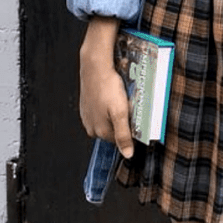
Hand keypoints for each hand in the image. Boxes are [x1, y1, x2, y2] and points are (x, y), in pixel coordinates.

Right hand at [79, 16, 133, 158]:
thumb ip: (124, 135)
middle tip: (129, 105)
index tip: (136, 116)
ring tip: (121, 98)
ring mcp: (87, 116)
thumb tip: (128, 155)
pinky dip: (107, 105)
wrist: (95, 67)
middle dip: (123, 119)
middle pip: (114, 130)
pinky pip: (101, 110)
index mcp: (100, 132)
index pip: (121, 140)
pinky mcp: (85, 106)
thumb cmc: (108, 87)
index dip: (131, 129)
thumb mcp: (120, 112)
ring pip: (108, 119)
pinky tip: (112, 94)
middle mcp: (91, 127)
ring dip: (116, 111)